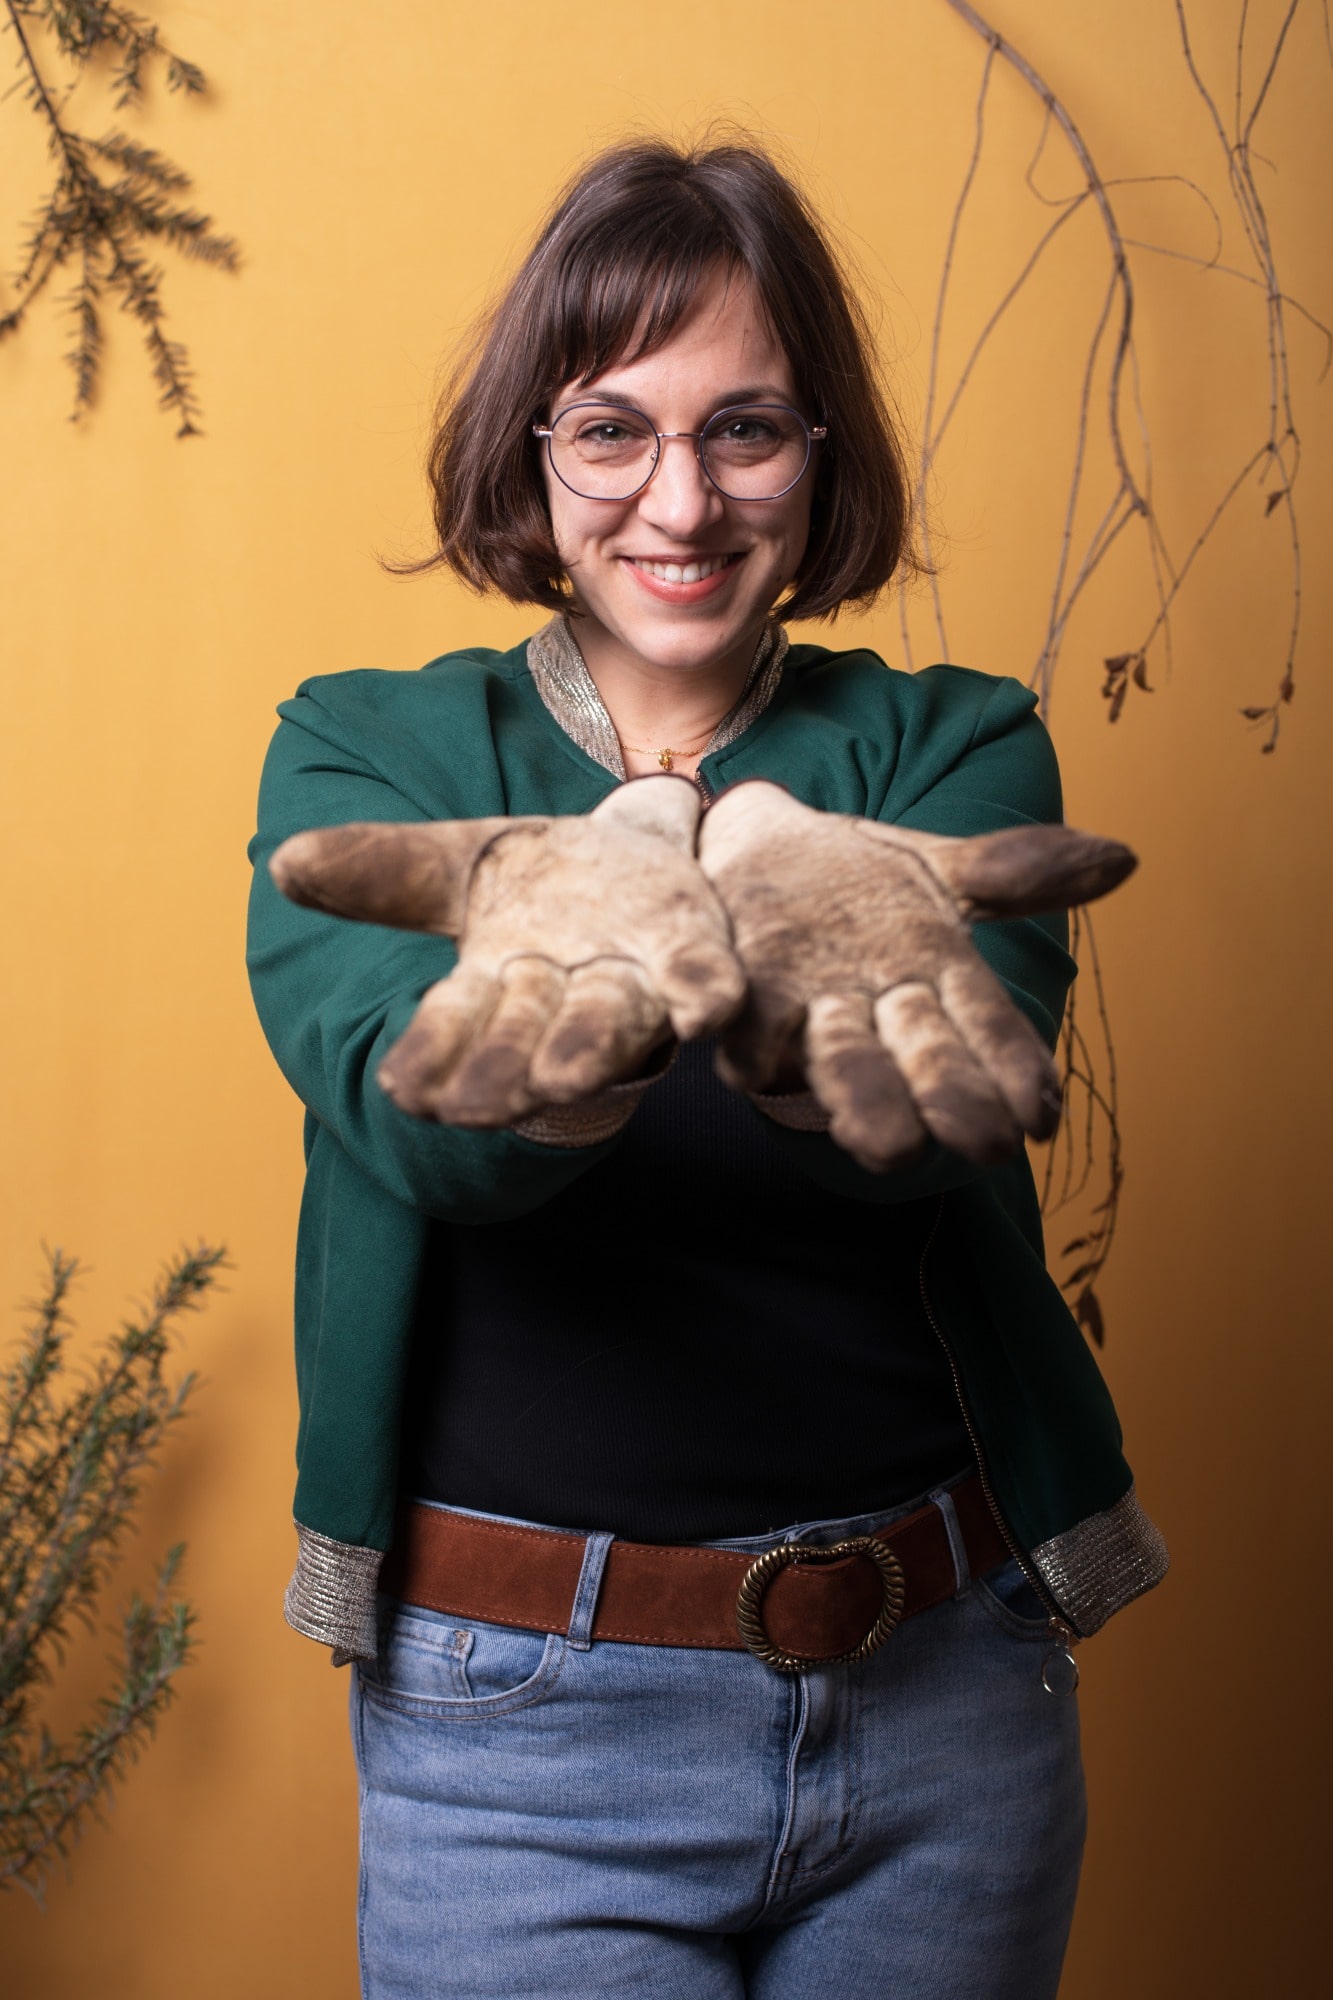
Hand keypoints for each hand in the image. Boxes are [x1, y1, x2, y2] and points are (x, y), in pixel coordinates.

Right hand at [269, 776, 744, 1125]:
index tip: (404, 1091)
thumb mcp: (457, 866)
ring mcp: (633, 983)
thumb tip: (281, 864)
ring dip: (589, 1051)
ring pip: (611, 1028)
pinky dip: (702, 999)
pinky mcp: (698, 959)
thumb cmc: (546, 884)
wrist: (646, 851)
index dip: (430, 1058)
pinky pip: (705, 987)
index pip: (453, 1029)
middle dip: (501, 1072)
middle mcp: (562, 997)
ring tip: (566, 1075)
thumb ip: (380, 870)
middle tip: (473, 1109)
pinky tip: (700, 1010)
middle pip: (527, 1044)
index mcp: (496, 982)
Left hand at [698, 781, 1135, 1172]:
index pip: (991, 1034)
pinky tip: (755, 1061)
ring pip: (842, 1065)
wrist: (744, 847)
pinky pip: (749, 1031)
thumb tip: (1126, 859)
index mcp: (935, 980)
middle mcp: (878, 1009)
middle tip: (980, 1145)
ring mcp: (810, 1008)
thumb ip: (1013, 872)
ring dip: (864, 1102)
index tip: (1040, 1119)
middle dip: (950, 1101)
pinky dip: (754, 1047)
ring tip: (885, 1146)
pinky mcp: (743, 999)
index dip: (1016, 1074)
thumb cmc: (849, 878)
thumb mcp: (932, 866)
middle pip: (924, 1064)